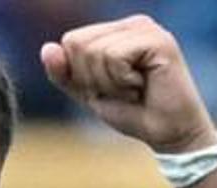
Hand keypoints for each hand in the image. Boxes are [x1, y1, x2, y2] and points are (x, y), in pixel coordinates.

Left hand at [41, 15, 216, 152]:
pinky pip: (114, 58)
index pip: (71, 41)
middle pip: (78, 44)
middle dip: (93, 79)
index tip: (109, 88)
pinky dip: (122, 82)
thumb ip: (65, 73)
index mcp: (116, 31)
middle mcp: (132, 24)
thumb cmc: (133, 113)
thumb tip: (47, 48)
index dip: (80, 75)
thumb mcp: (89, 93)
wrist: (168, 134)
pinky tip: (143, 86)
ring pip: (95, 52)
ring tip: (134, 90)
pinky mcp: (157, 41)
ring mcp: (146, 29)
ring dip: (110, 84)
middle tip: (123, 90)